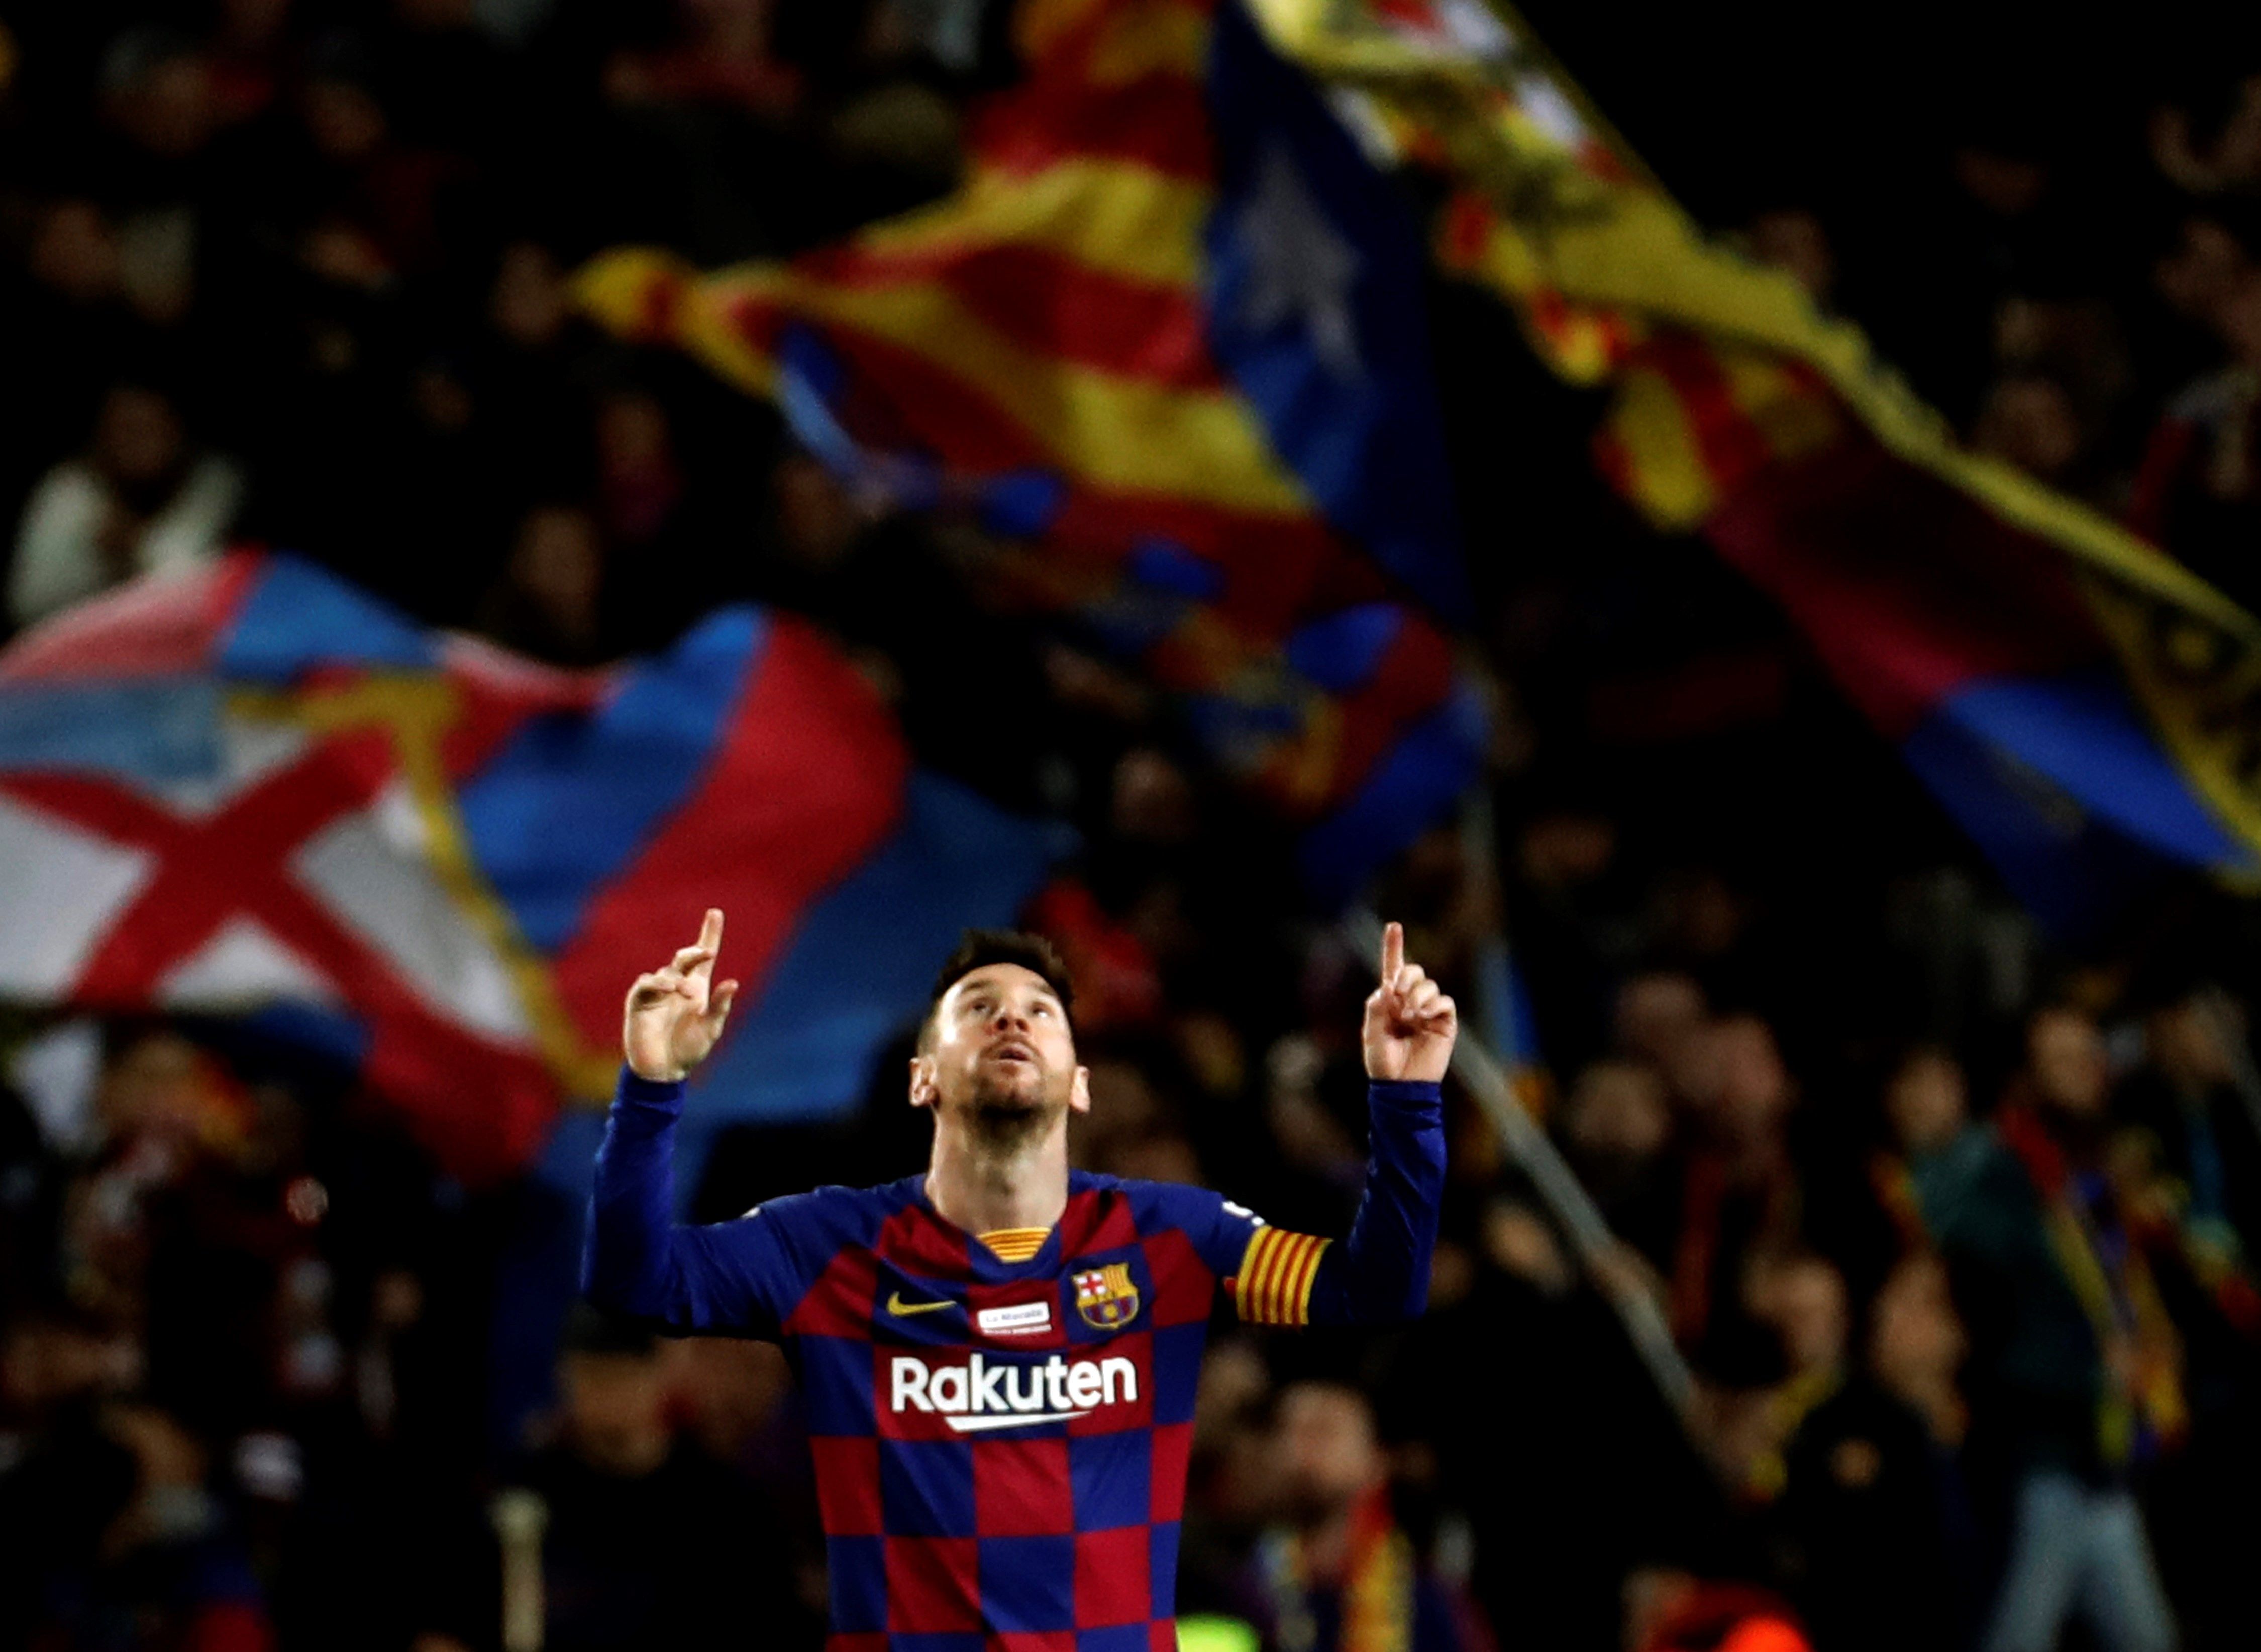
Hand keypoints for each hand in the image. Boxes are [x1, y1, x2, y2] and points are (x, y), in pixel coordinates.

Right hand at [622, 909, 739, 1081]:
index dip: (709, 934)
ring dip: (677, 977)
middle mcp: (677, 985)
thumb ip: (720, 1006)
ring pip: (666, 972)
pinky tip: (668, 990)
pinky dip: (656, 984)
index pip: (704, 957)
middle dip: (694, 952)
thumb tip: (733, 982)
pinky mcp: (639, 1002)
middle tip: (705, 953)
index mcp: (696, 988)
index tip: (715, 913)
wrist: (664, 1071)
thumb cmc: (689, 1050)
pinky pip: (645, 985)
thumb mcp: (711, 1028)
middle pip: (684, 958)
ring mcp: (657, 993)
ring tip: (686, 992)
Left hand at [1362, 922, 1456, 1083]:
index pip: (1393, 969)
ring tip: (1410, 1014)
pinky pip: (1444, 1002)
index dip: (1393, 947)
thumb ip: (1376, 1008)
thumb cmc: (1383, 1063)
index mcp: (1390, 1001)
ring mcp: (1428, 1011)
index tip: (1393, 926)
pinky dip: (1433, 1005)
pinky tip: (1424, 1017)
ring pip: (1429, 985)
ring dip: (1418, 994)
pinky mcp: (1444, 1022)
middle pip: (1414, 971)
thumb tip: (1387, 986)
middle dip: (1406, 976)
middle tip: (1397, 993)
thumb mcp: (1371, 1035)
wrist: (1401, 1086)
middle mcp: (1410, 1001)